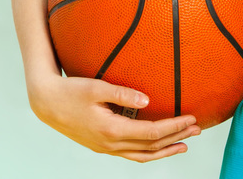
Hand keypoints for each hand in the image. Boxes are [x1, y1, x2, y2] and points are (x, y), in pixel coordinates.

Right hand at [28, 73, 200, 161]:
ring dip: (165, 150)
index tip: (191, 118)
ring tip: (183, 145)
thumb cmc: (69, 91)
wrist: (45, 103)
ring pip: (142, 155)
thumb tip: (147, 100)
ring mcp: (106, 148)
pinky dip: (147, 153)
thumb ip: (122, 93)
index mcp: (111, 130)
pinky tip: (156, 147)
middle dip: (176, 137)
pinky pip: (130, 155)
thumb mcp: (95, 87)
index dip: (174, 127)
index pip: (152, 132)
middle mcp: (110, 144)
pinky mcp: (102, 146)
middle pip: (151, 146)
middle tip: (197, 129)